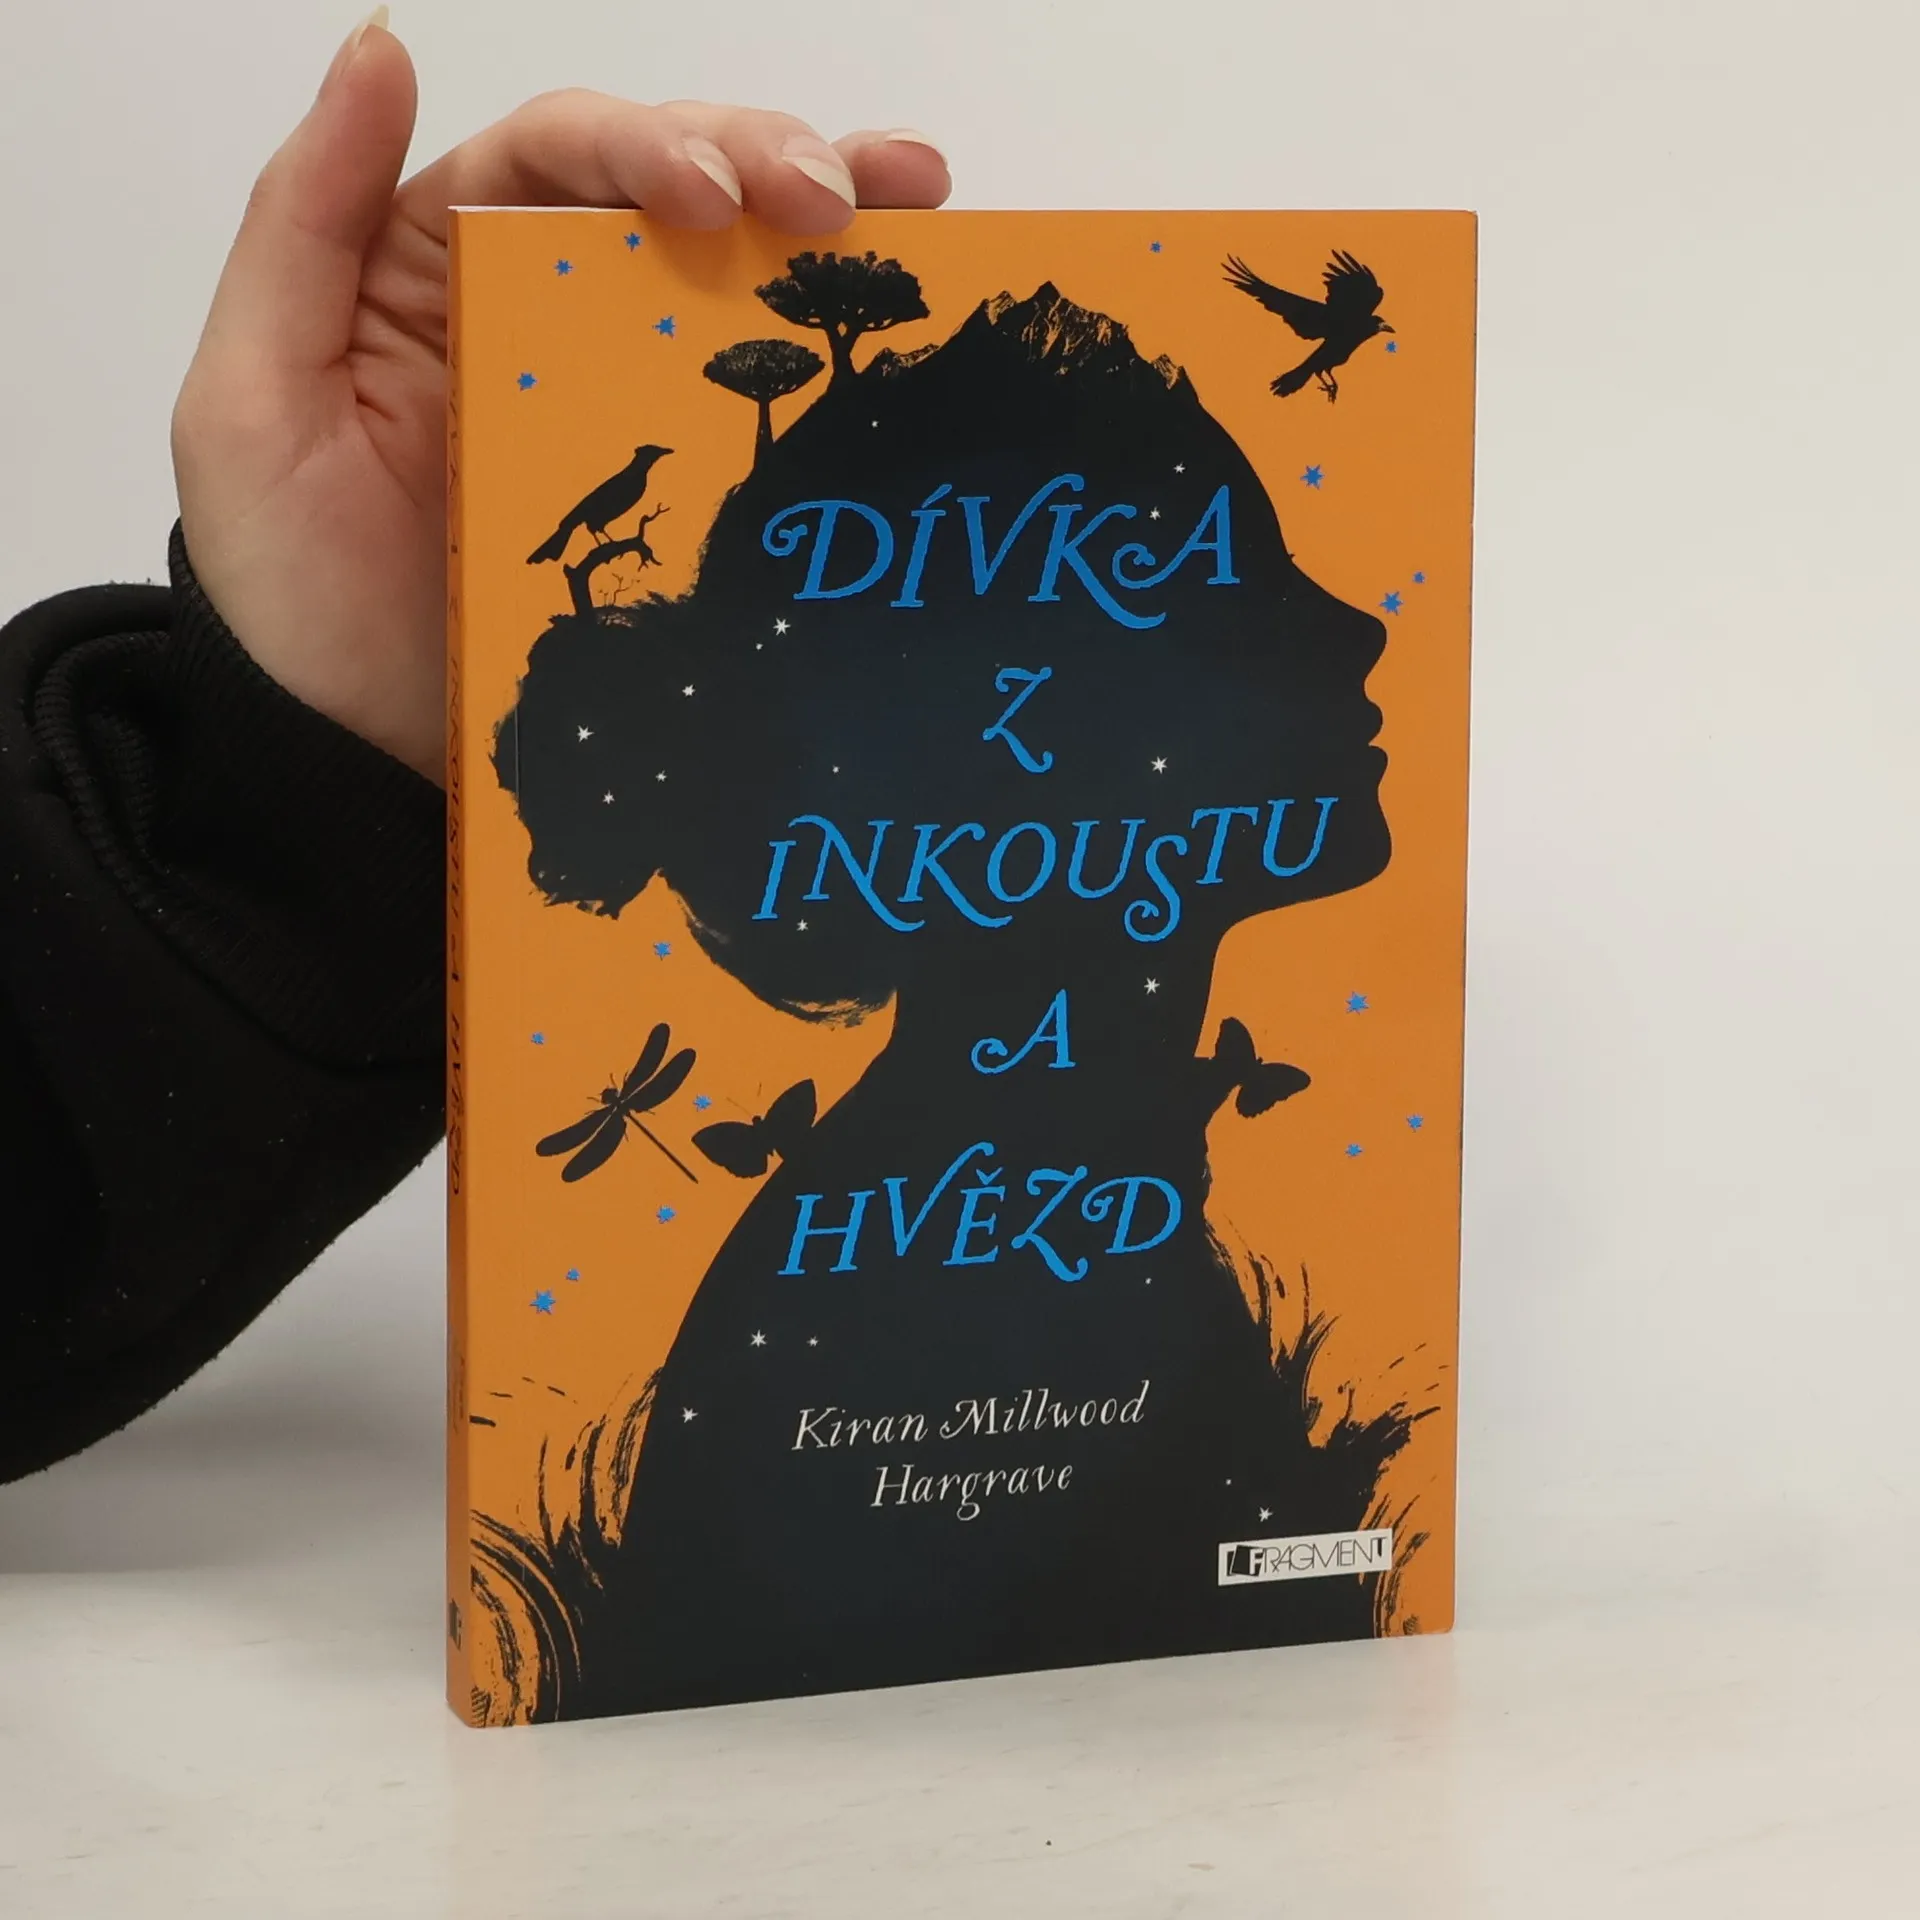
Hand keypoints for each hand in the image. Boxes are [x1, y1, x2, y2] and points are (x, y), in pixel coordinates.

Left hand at [171, 10, 950, 780]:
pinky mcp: (669, 489)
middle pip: (665, 190)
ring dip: (830, 219)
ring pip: (728, 271)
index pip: (555, 156)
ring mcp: (613, 398)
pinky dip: (827, 350)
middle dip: (764, 165)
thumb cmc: (288, 591)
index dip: (645, 145)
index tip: (717, 198)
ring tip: (920, 204)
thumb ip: (303, 222)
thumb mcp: (250, 396)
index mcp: (440, 261)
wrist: (355, 760)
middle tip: (847, 200)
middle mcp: (539, 308)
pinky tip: (909, 308)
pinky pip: (752, 403)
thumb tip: (380, 46)